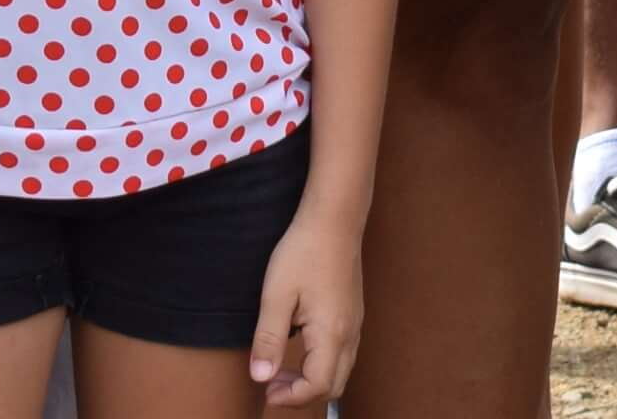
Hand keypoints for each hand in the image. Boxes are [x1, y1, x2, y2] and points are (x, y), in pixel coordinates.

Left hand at [248, 200, 364, 406]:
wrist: (334, 218)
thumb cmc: (303, 252)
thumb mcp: (276, 296)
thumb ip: (268, 340)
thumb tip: (260, 377)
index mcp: (332, 332)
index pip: (318, 386)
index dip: (290, 397)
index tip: (264, 388)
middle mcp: (350, 333)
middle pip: (335, 385)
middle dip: (302, 394)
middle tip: (271, 382)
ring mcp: (356, 323)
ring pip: (342, 371)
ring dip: (312, 380)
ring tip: (281, 367)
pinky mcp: (354, 313)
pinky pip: (344, 354)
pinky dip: (322, 365)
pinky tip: (299, 347)